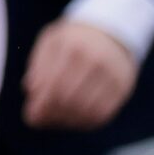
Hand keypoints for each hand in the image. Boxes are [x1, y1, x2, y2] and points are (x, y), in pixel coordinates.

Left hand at [22, 17, 137, 129]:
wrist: (111, 31)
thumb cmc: (72, 40)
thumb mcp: (51, 42)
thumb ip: (38, 64)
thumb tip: (29, 89)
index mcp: (73, 48)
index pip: (54, 83)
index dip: (41, 103)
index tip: (30, 114)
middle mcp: (96, 61)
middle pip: (70, 99)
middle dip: (50, 114)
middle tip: (38, 120)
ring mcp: (113, 75)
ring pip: (87, 110)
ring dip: (66, 121)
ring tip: (52, 121)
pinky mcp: (124, 88)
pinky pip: (103, 114)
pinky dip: (84, 123)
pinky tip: (71, 120)